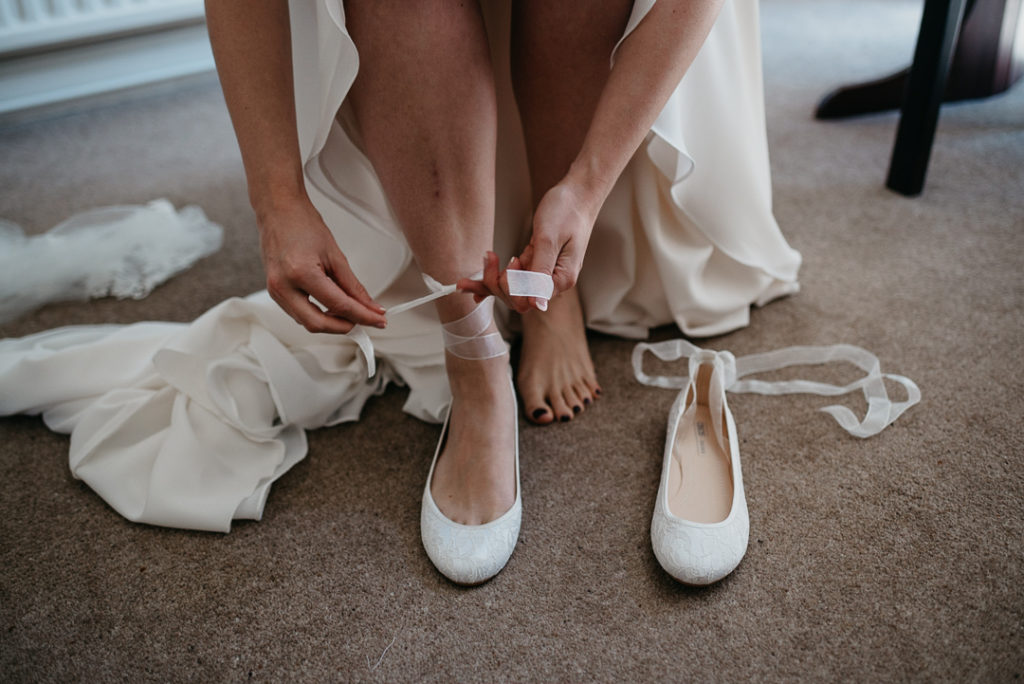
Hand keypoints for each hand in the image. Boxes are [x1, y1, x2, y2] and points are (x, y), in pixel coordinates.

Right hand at [257, 197, 385, 333]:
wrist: (278, 211)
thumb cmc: (302, 224)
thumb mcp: (335, 255)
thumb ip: (353, 286)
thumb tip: (369, 306)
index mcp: (301, 273)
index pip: (339, 305)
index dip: (363, 316)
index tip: (378, 320)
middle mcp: (283, 286)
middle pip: (318, 324)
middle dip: (344, 327)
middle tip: (365, 321)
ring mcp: (275, 291)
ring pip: (307, 322)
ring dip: (331, 323)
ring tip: (351, 313)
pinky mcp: (274, 292)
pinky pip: (298, 314)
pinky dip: (317, 315)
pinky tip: (331, 308)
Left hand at [458, 182, 598, 311]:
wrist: (578, 193)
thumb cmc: (567, 211)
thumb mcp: (548, 240)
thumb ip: (541, 274)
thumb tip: (537, 306)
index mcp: (561, 279)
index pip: (527, 300)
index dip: (511, 286)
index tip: (511, 261)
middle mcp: (554, 282)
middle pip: (517, 299)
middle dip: (497, 283)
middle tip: (491, 256)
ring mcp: (545, 274)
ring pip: (512, 290)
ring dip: (492, 280)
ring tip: (485, 257)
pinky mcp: (537, 264)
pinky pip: (514, 278)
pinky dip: (494, 280)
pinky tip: (476, 287)